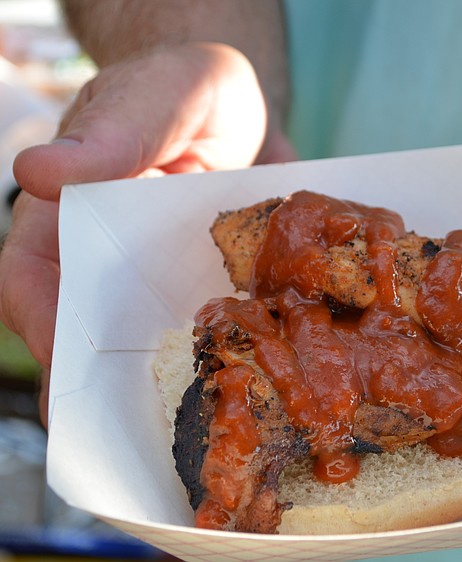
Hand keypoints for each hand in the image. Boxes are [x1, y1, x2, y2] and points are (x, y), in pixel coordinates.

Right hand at [4, 41, 296, 425]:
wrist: (244, 105)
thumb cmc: (181, 88)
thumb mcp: (155, 98)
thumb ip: (111, 133)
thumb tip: (37, 170)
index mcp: (68, 220)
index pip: (34, 286)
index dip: (48, 334)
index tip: (73, 379)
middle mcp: (112, 263)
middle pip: (95, 335)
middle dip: (115, 389)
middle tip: (143, 443)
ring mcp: (164, 284)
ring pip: (157, 345)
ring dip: (176, 389)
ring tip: (203, 438)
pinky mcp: (215, 293)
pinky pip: (218, 335)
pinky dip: (233, 363)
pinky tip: (262, 391)